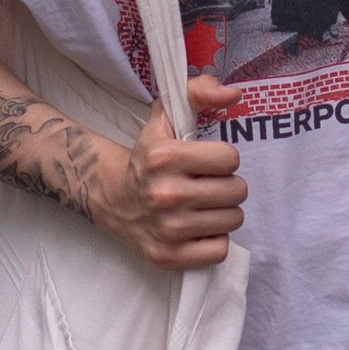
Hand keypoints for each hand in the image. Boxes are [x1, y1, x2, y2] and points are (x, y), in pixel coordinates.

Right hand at [89, 73, 245, 268]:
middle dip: (226, 186)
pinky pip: (220, 250)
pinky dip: (214, 241)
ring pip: (233, 220)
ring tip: (203, 207)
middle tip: (207, 186)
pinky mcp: (168, 257)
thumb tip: (234, 94)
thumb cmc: (148, 157)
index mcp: (165, 157)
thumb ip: (199, 93)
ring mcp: (167, 230)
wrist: (111, 197)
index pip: (230, 159)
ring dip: (223, 213)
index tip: (206, 163)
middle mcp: (166, 194)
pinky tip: (198, 229)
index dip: (222, 159)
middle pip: (237, 191)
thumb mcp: (165, 117)